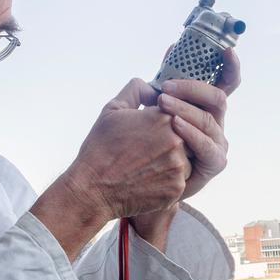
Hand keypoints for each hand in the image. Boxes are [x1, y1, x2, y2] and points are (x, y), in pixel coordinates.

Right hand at [67, 79, 191, 218]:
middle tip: (146, 152)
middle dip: (170, 143)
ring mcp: (178, 166)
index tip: (149, 133)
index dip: (163, 124)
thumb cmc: (100, 148)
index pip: (178, 114)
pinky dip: (167, 182)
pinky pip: (181, 181)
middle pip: (186, 137)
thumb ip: (137, 90)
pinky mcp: (177, 188)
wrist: (93, 189)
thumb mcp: (113, 109)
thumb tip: (155, 90)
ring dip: (172, 163)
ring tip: (147, 167)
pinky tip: (148, 181)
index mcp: (163, 117)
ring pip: (187, 160)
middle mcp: (176, 140)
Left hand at [155, 48, 238, 198]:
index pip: (226, 82)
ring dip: (185, 108)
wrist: (139, 180)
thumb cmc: (143, 142)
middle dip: (192, 88)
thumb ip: (164, 80)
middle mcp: (215, 122)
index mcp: (205, 106)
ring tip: (163, 105)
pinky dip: (191, 133)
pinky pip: (207, 145)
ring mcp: (217, 142)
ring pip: (209, 119)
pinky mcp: (215, 162)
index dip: (230, 66)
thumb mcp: (150, 106)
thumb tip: (173, 49)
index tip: (227, 51)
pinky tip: (175, 126)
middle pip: (217, 97)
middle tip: (165, 88)